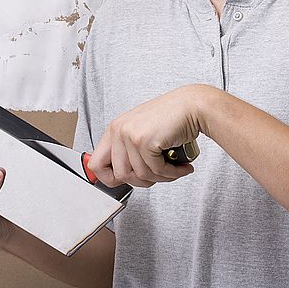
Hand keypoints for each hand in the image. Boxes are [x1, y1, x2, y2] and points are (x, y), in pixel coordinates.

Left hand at [88, 84, 208, 187]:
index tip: (128, 180)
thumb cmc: (172, 118)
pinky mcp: (144, 140)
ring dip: (161, 177)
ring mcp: (130, 135)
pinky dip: (172, 173)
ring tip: (174, 169)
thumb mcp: (142, 131)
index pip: (96, 163)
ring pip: (140, 175)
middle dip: (142, 181)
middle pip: (119, 175)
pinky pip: (156, 171)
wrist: (192, 106)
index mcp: (115, 128)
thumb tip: (121, 176)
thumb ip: (129, 151)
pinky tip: (181, 166)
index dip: (110, 178)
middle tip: (157, 175)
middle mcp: (119, 130)